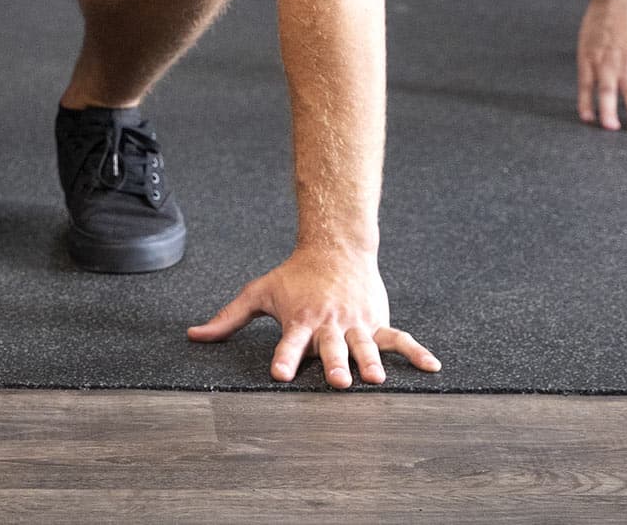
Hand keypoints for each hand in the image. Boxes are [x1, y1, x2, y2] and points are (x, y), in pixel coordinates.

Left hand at [187, 245, 438, 387]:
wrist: (335, 246)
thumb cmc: (294, 275)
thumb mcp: (259, 292)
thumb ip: (228, 319)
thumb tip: (193, 336)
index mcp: (300, 319)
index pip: (288, 342)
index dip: (283, 358)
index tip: (279, 374)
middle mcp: (329, 323)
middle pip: (331, 346)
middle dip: (333, 363)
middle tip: (337, 381)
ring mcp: (356, 322)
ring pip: (365, 344)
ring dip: (370, 361)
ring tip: (376, 380)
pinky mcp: (378, 320)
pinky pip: (400, 339)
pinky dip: (417, 352)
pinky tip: (433, 367)